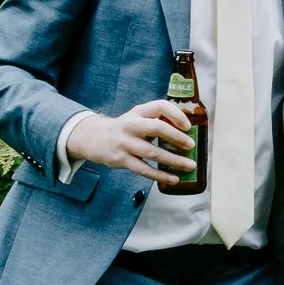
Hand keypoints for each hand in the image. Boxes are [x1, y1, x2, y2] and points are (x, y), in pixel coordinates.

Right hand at [67, 101, 196, 184]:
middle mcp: (131, 125)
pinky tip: (173, 178)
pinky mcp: (121, 159)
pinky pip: (144, 169)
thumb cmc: (124, 129)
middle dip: (177, 137)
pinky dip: (160, 175)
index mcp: (138, 112)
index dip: (176, 115)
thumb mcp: (137, 117)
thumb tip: (186, 133)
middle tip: (191, 145)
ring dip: (174, 160)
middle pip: (156, 128)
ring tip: (189, 166)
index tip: (188, 126)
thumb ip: (156, 121)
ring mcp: (125, 143)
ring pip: (152, 152)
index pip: (160, 106)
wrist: (92, 138)